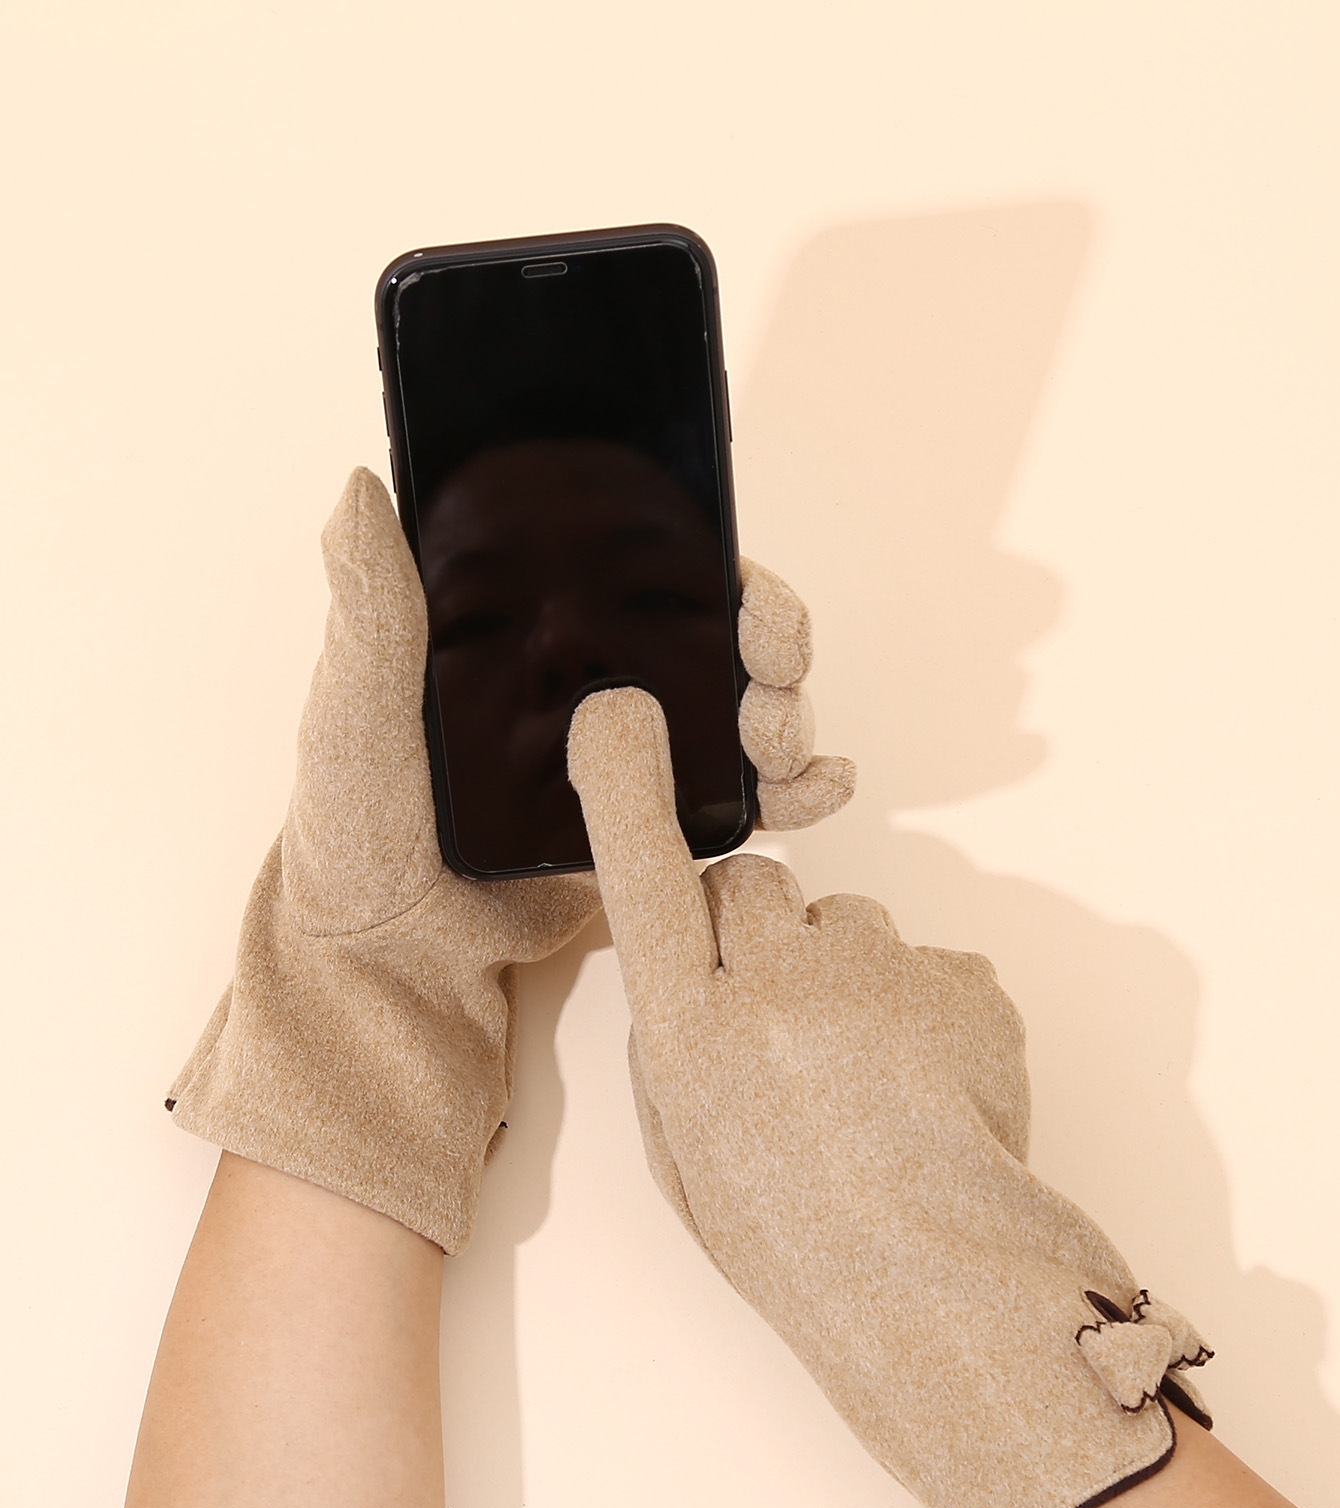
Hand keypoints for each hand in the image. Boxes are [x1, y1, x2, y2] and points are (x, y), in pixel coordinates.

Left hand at [169, 471, 850, 1250]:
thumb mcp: (357, 708)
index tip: (738, 577)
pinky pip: (751, 804)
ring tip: (775, 744)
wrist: (389, 954)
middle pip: (723, 639)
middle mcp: (605, 688)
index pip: (650, 577)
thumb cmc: (358, 826)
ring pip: (751, 714)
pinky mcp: (662, 831)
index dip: (712, 566)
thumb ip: (372, 608)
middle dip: (771, 642)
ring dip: (790, 714)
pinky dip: (803, 792)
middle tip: (771, 666)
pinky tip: (817, 789)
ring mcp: (641, 761)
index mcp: (545, 641)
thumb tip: (361, 488)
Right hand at [568, 687, 1211, 1507]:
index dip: (623, 795)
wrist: (943, 1286)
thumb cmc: (802, 1242)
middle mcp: (774, 988)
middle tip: (782, 1004)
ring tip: (872, 1076)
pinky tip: (931, 1087)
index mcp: (691, 1038)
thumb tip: (687, 988)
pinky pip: (927, 960)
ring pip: (843, 918)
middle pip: (748, 881)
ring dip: (846, 971)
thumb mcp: (691, 1165)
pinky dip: (925, 1008)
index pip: (642, 885)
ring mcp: (875, 977)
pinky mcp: (959, 982)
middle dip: (755, 917)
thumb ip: (675, 1056)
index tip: (613, 715)